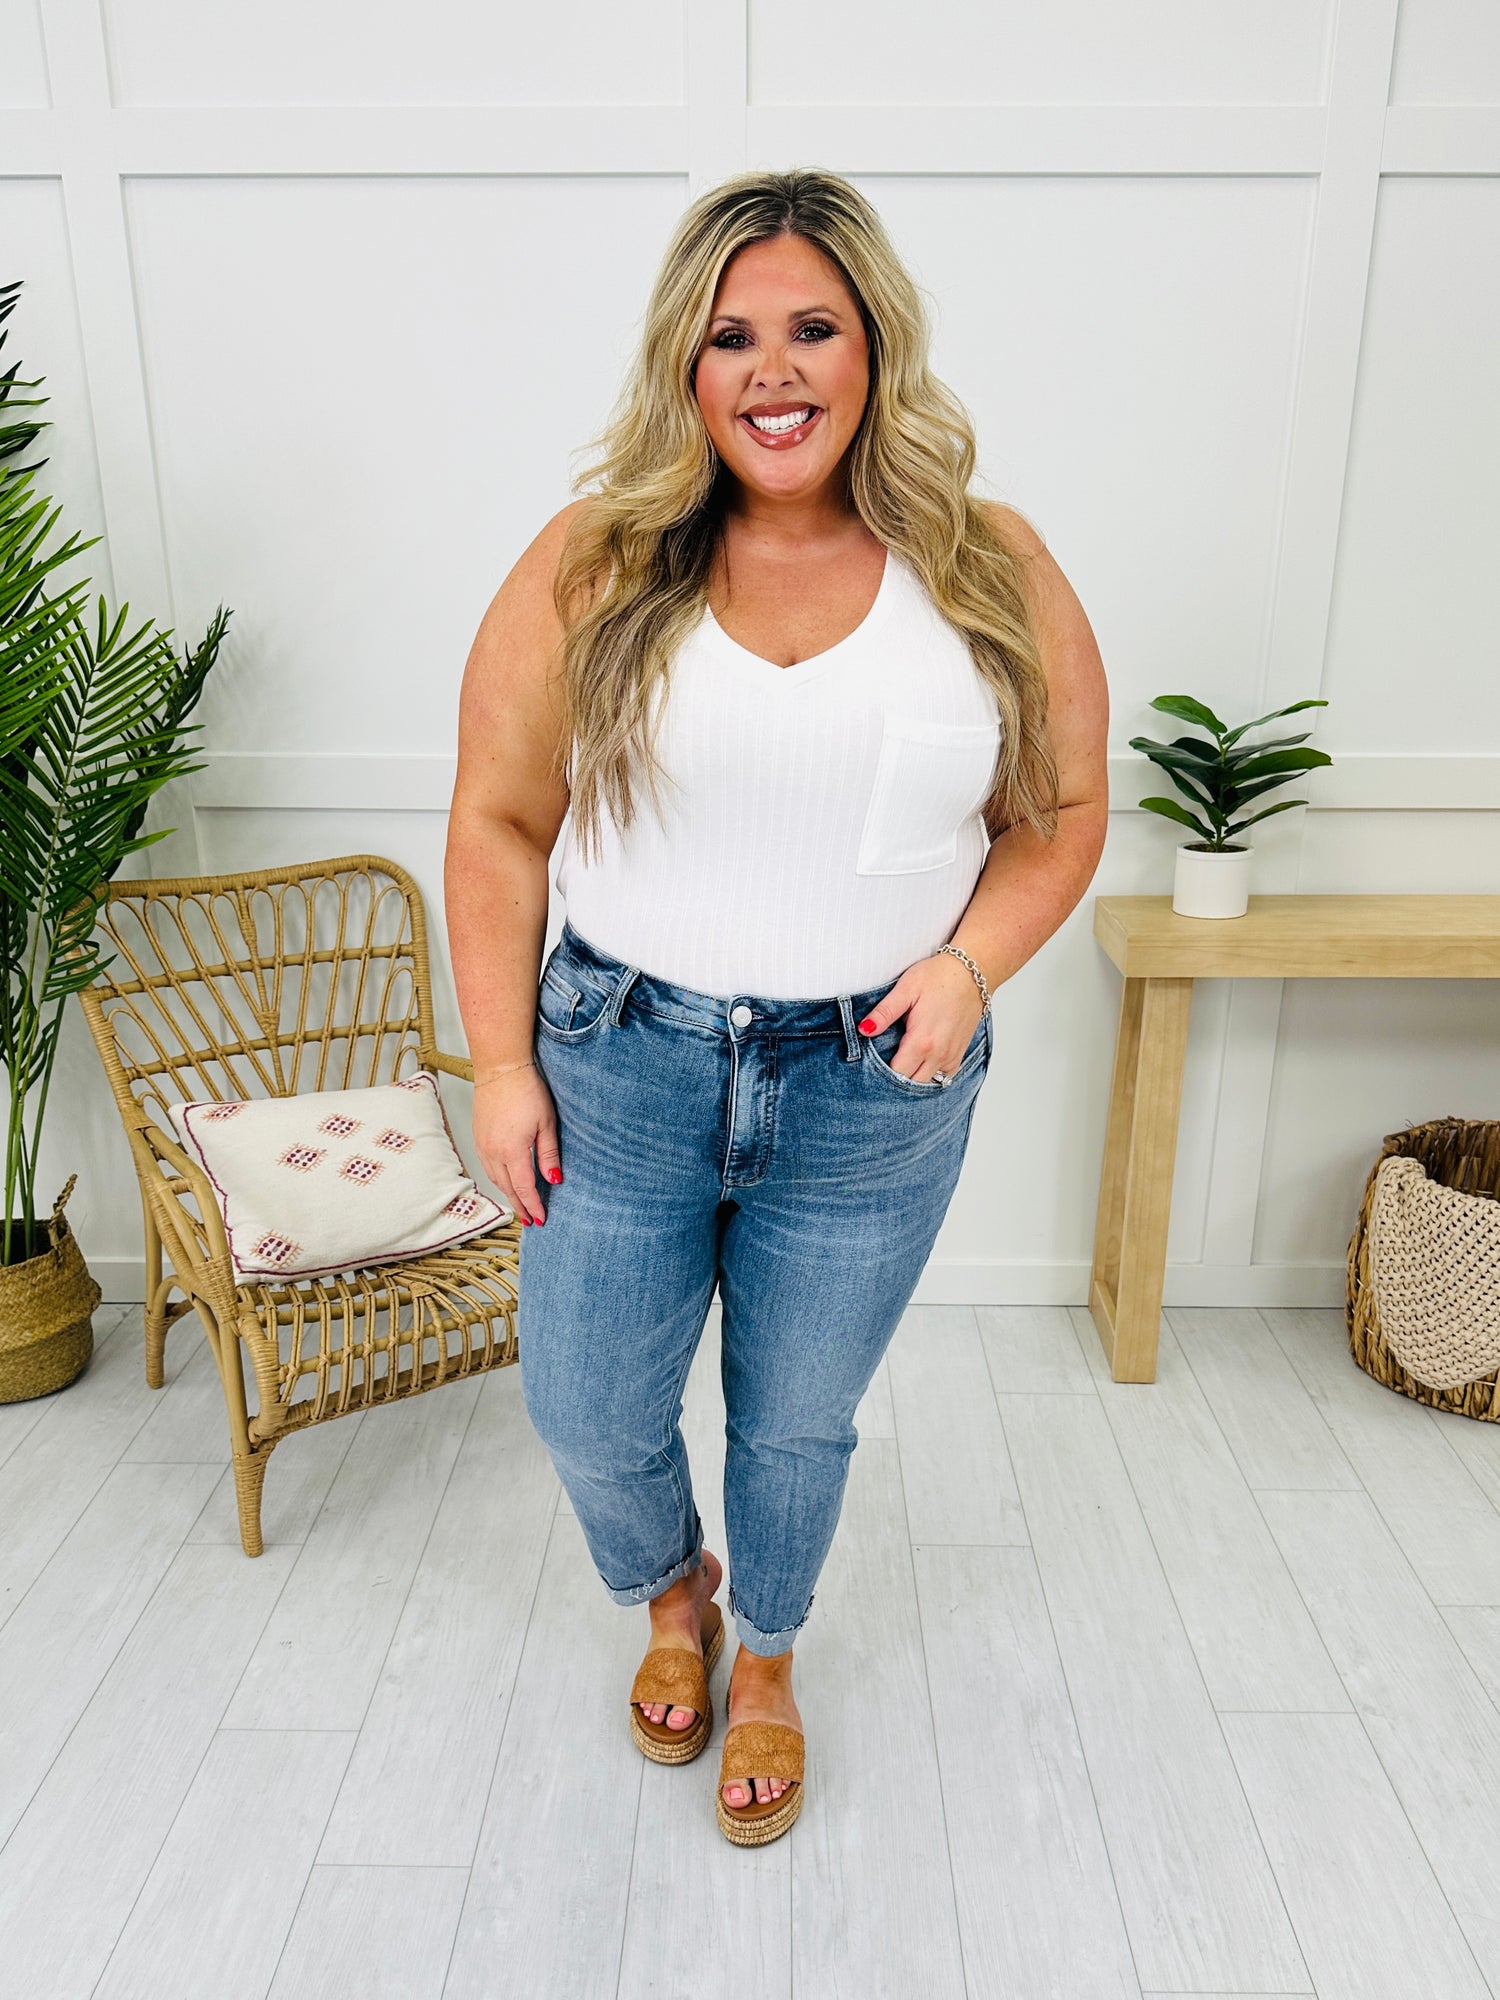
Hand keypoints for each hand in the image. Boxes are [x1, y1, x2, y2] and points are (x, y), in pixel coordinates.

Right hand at [471, 1064, 561, 1224]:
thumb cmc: (526, 1089)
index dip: (533, 1206)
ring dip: (508, 1194)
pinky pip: (487, 1167)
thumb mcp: (547, 1123)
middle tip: (531, 1220)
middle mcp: (493, 1152)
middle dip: (520, 1206)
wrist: (500, 1068)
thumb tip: (555, 1180)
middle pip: (508, 1188)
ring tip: (520, 1205)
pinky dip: (498, 1179)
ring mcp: (483, 1144)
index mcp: (512, 1150)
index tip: (541, 1219)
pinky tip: (505, 1181)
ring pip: (495, 1179)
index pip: (524, 1188)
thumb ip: (549, 1154)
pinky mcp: (478, 1137)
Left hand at [856, 952, 985, 1081]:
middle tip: (884, 1063)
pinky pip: (943, 1076)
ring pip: (928, 1082)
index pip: (897, 1073)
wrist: (972, 973)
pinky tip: (920, 1060)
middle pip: (912, 1083)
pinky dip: (930, 1074)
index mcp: (922, 1041)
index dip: (881, 1072)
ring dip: (914, 1077)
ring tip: (902, 1061)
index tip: (872, 1063)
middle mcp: (939, 1054)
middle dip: (897, 1077)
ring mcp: (952, 1056)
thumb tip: (864, 1029)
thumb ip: (884, 1012)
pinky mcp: (960, 1053)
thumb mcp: (906, 989)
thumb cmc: (939, 977)